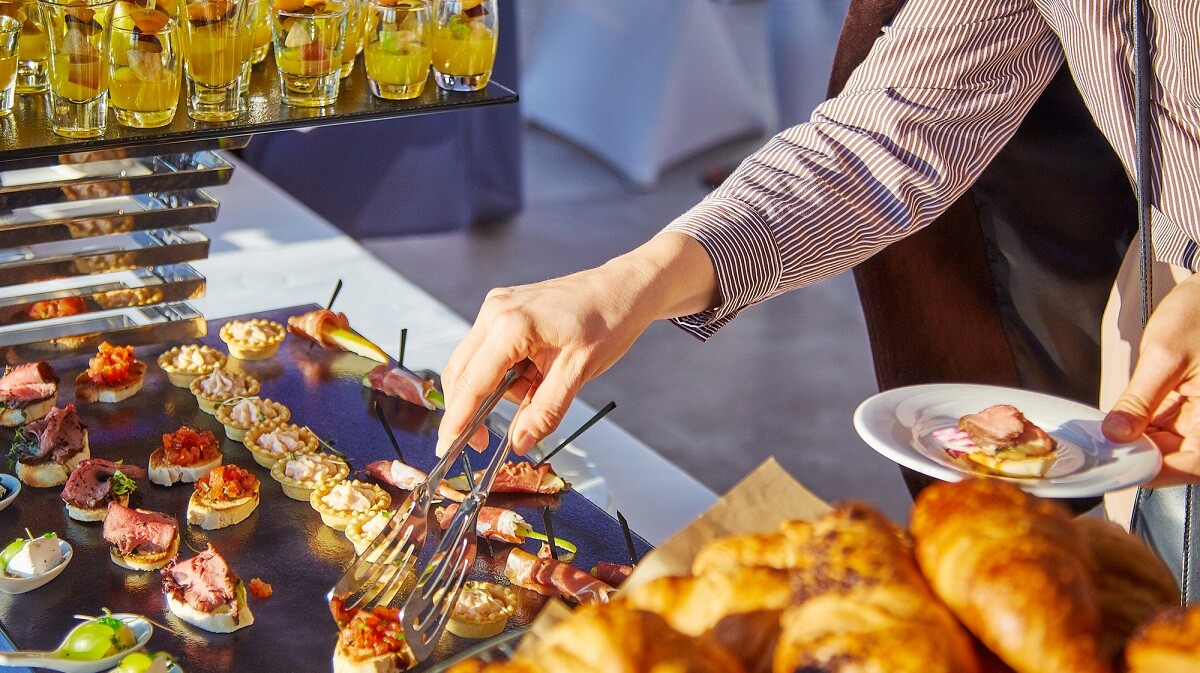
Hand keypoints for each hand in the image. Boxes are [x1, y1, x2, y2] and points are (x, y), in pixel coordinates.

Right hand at [435, 233, 719, 456]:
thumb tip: (519, 442)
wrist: (625, 287)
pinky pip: (490, 352)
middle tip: (488, 440)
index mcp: (511, 325)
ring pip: (474, 364)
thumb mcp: (580, 372)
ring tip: (542, 386)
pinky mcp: (505, 310)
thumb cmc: (609, 320)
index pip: (471, 383)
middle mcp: (495, 311)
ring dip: (497, 390)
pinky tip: (536, 373)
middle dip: (472, 409)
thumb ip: (546, 410)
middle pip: (461, 373)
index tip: (449, 449)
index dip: (458, 421)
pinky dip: (505, 373)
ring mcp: (497, 307)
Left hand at [1103, 273, 1199, 485]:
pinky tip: (1118, 424)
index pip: (1192, 464)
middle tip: (1099, 453)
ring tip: (1103, 438)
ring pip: (1170, 448)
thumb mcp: (1163, 356)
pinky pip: (1167, 431)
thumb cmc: (1198, 316)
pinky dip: (1142, 430)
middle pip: (1179, 459)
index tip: (1117, 467)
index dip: (1155, 471)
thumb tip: (1116, 435)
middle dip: (1139, 457)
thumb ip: (1139, 400)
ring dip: (1138, 445)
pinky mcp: (1191, 410)